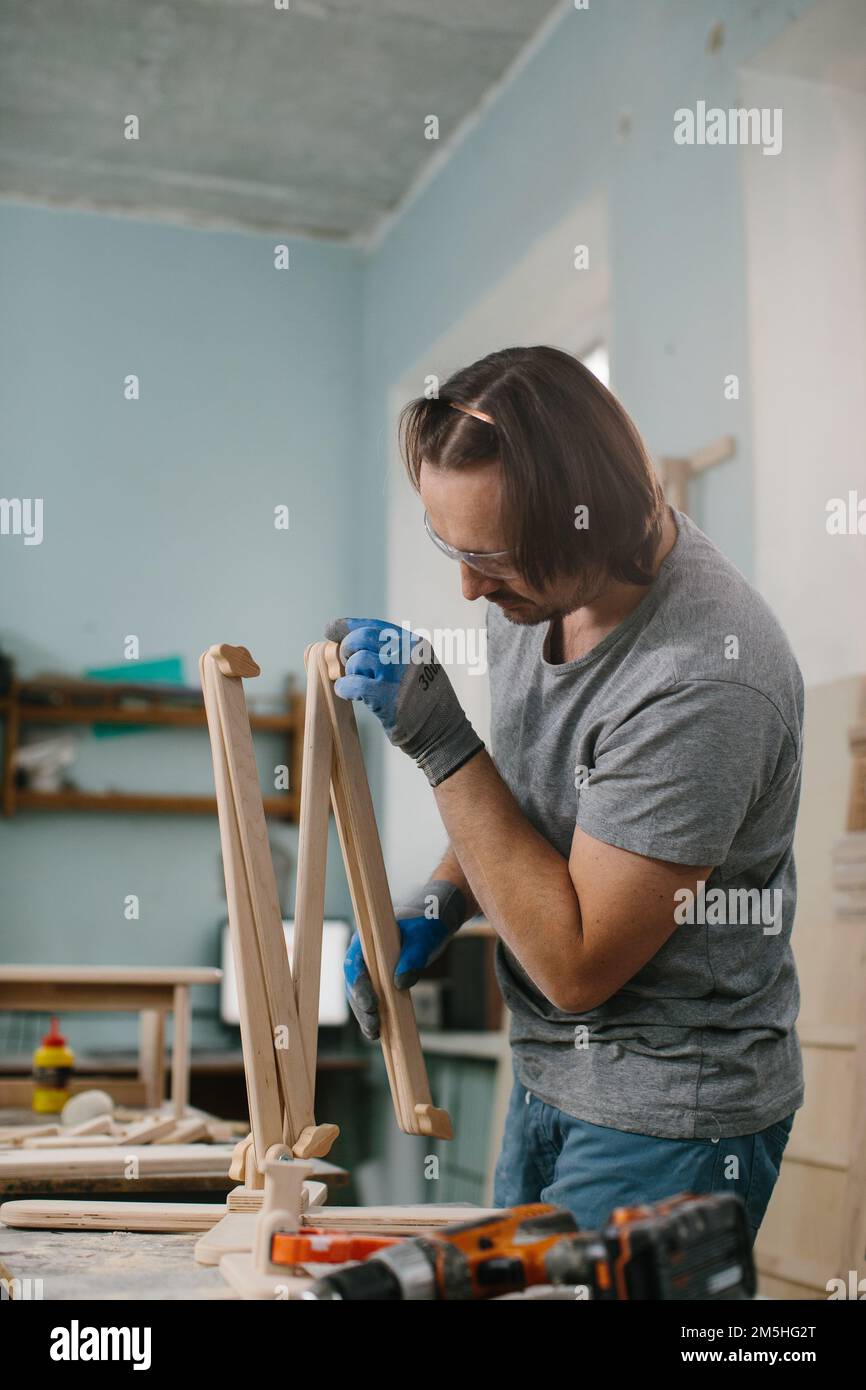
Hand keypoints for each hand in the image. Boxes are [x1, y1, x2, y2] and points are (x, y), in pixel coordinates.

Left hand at [325, 617, 482, 786]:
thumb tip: (354, 644)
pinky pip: (354, 685)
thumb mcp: (420, 668)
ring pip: (358, 660)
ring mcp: (398, 676)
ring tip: (355, 681)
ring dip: (350, 671)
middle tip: (346, 662)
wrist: (443, 733)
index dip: (349, 626)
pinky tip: (346, 692)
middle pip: (363, 638)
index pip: (377, 627)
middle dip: (347, 648)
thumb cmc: (426, 703)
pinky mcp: (388, 699)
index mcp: (416, 645)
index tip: (331, 629)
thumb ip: (395, 654)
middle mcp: (408, 655)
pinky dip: (345, 688)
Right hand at [343, 880, 465, 1039]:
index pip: (354, 963)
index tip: (371, 1004)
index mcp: (367, 938)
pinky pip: (372, 998)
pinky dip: (375, 1014)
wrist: (433, 921)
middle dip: (362, 1007)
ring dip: (366, 1015)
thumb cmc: (427, 924)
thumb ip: (413, 957)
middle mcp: (364, 954)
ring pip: (360, 995)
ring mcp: (371, 967)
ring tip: (375, 1034)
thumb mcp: (424, 937)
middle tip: (374, 1026)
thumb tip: (401, 982)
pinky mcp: (380, 978)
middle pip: (354, 984)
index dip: (359, 985)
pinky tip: (381, 1032)